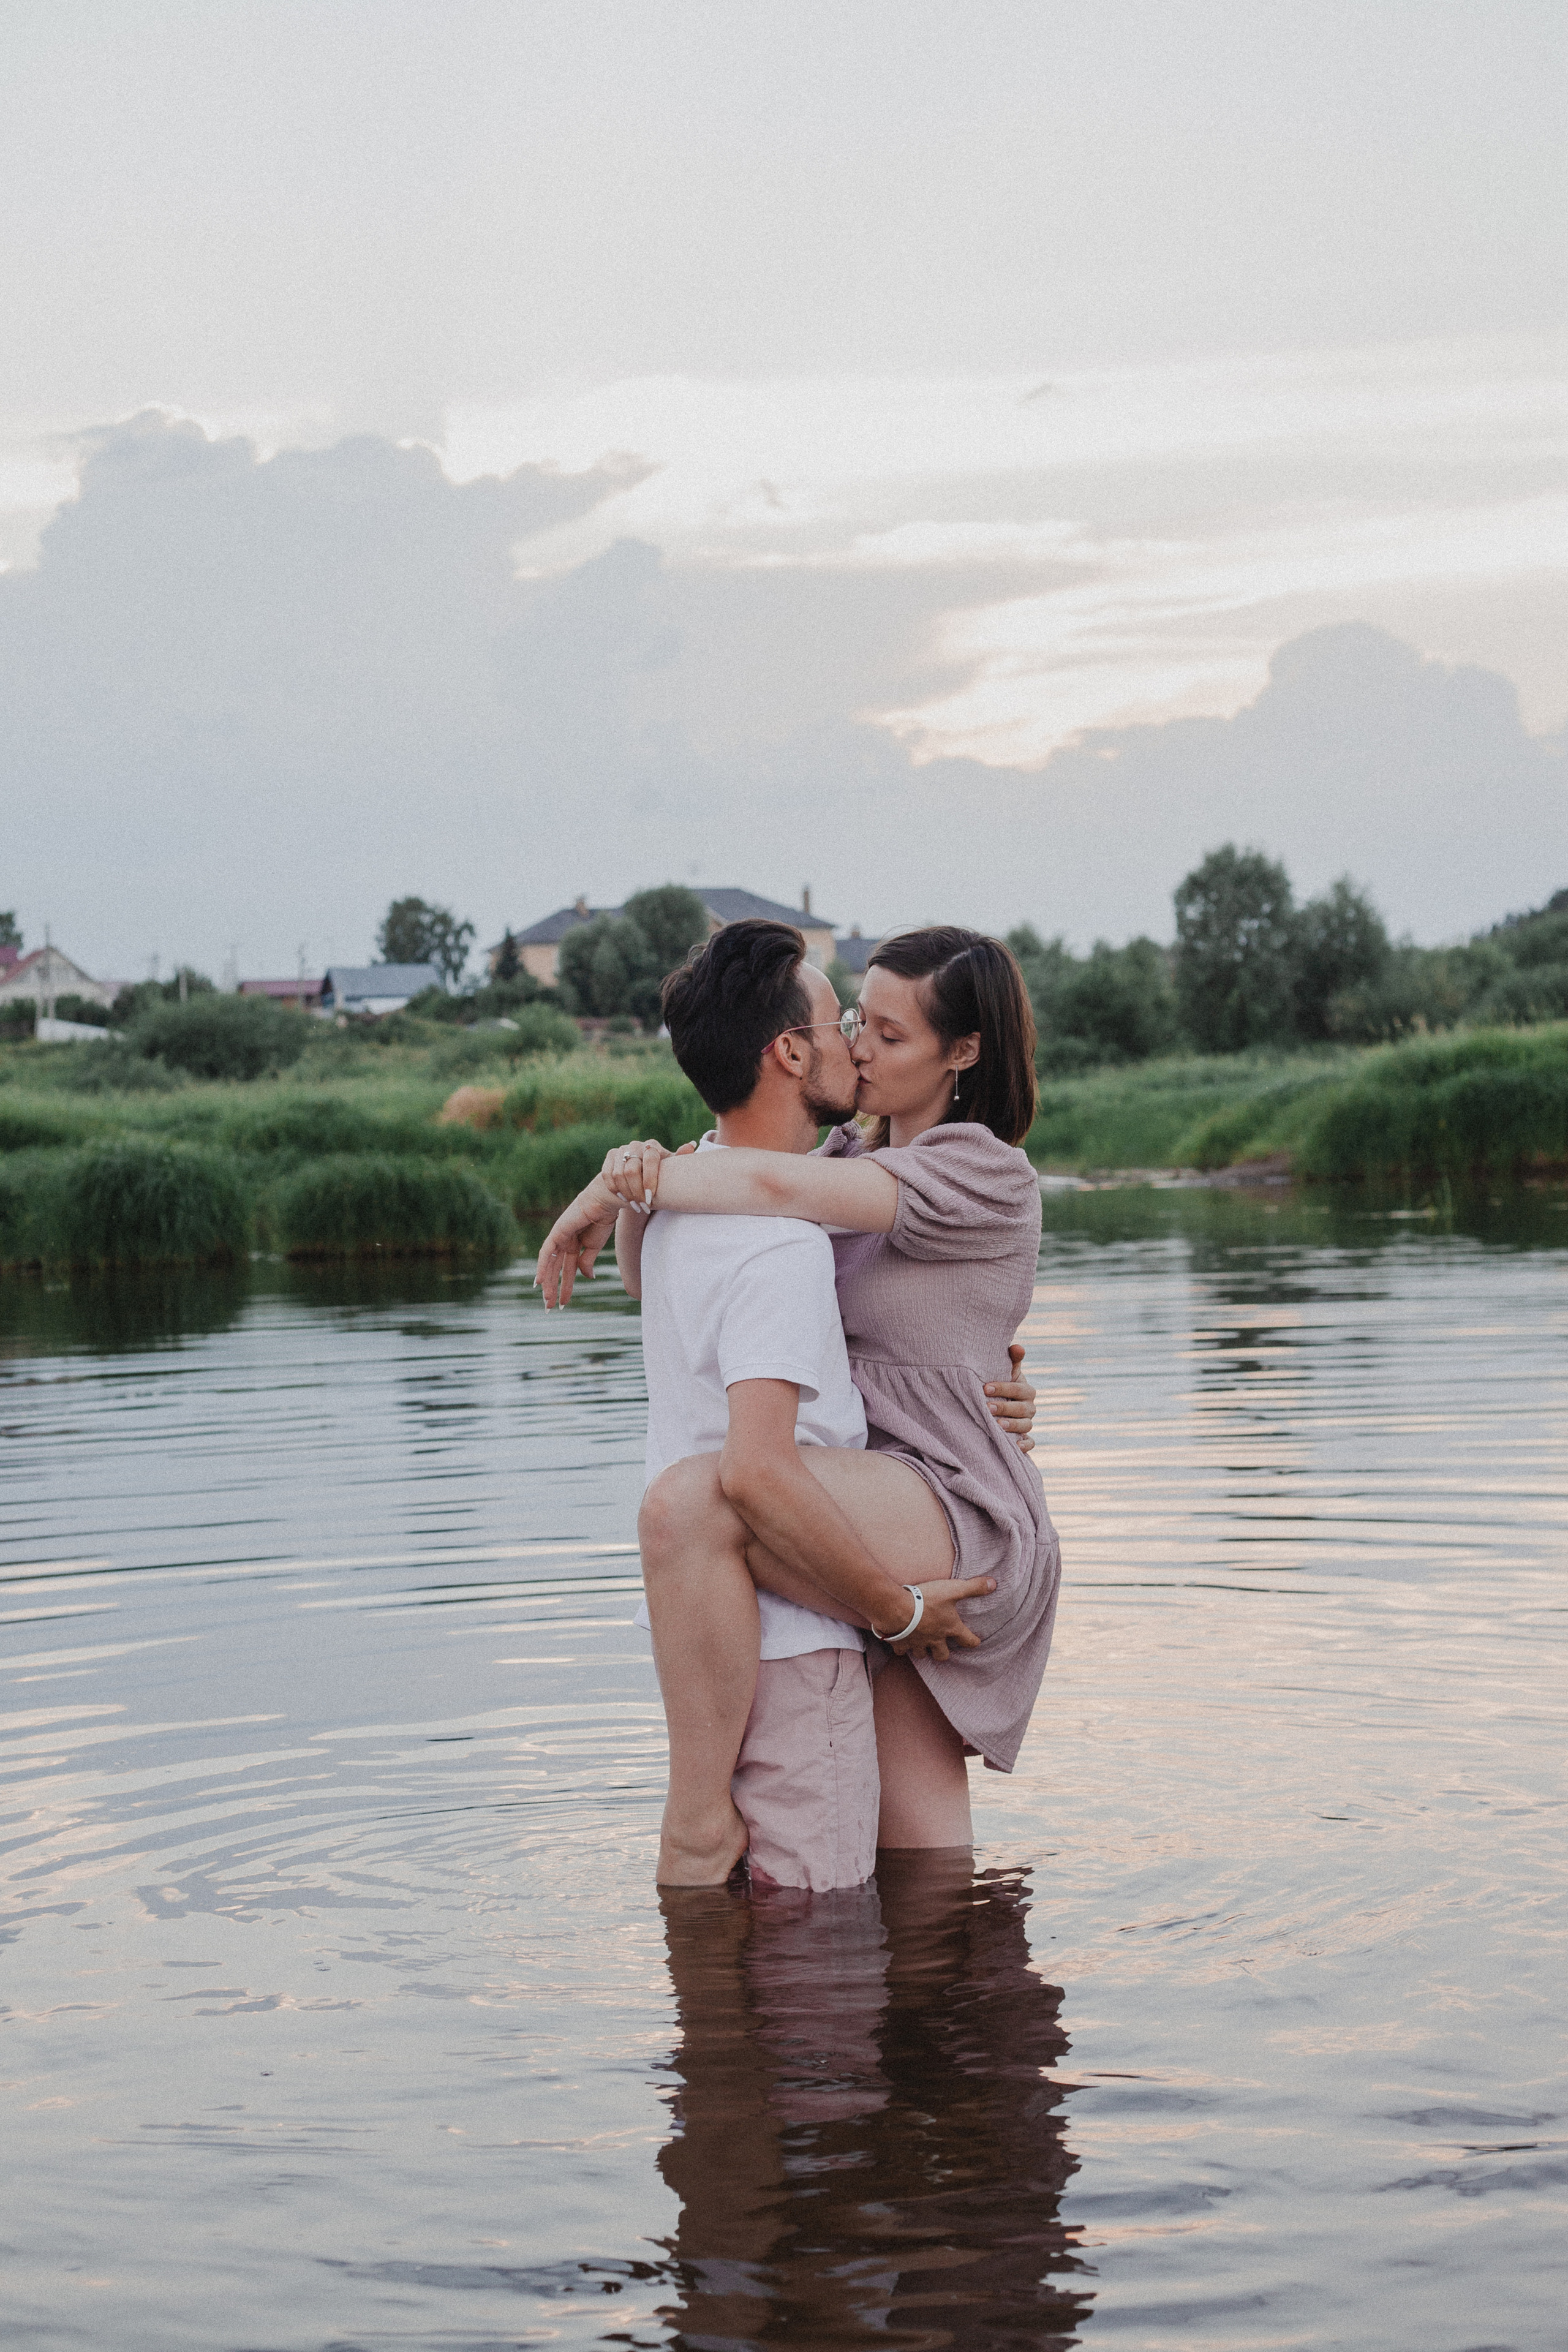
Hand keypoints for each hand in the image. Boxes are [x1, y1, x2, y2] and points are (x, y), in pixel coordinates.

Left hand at [534, 1176, 622, 1307]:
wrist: (606, 1203)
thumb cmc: (603, 1221)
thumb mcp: (594, 1247)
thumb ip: (587, 1262)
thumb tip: (587, 1277)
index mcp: (575, 1244)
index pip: (567, 1270)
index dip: (565, 1286)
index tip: (563, 1303)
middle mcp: (564, 1242)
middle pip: (556, 1270)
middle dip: (554, 1289)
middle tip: (550, 1308)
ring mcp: (559, 1237)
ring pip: (550, 1265)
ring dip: (548, 1283)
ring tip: (547, 1301)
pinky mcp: (557, 1232)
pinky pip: (547, 1253)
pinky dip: (542, 1267)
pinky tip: (539, 1282)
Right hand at [599, 1136, 695, 1210]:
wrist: (635, 1177)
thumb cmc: (657, 1175)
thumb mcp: (669, 1170)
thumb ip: (679, 1159)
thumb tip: (691, 1145)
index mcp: (653, 1147)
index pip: (650, 1159)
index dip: (649, 1180)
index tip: (650, 1198)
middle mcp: (636, 1145)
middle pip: (631, 1170)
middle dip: (637, 1192)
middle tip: (643, 1206)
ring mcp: (622, 1149)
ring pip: (618, 1174)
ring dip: (626, 1193)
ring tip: (635, 1205)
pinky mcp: (610, 1155)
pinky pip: (608, 1175)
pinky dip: (615, 1189)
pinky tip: (624, 1198)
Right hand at [880, 1574, 994, 1663]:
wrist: (898, 1608)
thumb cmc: (927, 1598)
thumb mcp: (953, 1589)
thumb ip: (973, 1588)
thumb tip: (994, 1584)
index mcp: (950, 1628)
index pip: (967, 1640)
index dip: (973, 1641)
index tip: (975, 1641)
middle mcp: (935, 1639)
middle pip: (942, 1655)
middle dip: (943, 1653)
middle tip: (942, 1646)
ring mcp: (917, 1643)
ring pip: (922, 1654)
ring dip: (923, 1650)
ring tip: (922, 1643)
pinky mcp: (901, 1643)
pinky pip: (901, 1650)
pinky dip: (902, 1647)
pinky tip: (901, 1641)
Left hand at [985, 1341, 1036, 1452]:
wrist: (998, 1404)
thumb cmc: (999, 1386)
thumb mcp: (1005, 1372)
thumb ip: (1011, 1360)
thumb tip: (1017, 1347)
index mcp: (1026, 1391)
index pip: (1018, 1389)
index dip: (1003, 1388)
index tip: (985, 1388)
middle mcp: (1029, 1407)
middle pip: (1022, 1409)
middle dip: (1005, 1408)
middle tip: (988, 1407)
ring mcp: (1027, 1423)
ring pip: (1025, 1425)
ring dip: (1012, 1426)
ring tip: (997, 1425)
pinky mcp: (1025, 1439)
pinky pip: (1030, 1443)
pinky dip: (1025, 1445)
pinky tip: (1014, 1446)